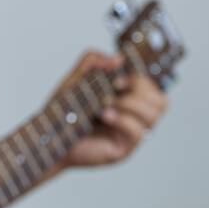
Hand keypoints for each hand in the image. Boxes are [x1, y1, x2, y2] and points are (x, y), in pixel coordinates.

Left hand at [55, 51, 168, 167]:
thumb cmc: (63, 112)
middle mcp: (133, 117)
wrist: (48, 137)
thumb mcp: (76, 78)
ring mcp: (130, 134)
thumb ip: (93, 61)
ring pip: (154, 115)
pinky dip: (122, 119)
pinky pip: (139, 132)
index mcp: (127, 99)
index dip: (140, 77)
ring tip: (106, 103)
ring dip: (131, 104)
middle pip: (160, 100)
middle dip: (139, 88)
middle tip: (115, 86)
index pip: (152, 87)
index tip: (117, 75)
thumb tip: (118, 58)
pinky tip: (104, 116)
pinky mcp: (124, 149)